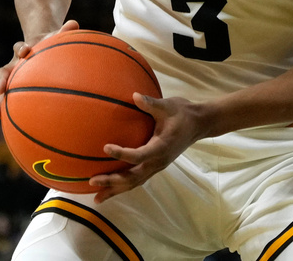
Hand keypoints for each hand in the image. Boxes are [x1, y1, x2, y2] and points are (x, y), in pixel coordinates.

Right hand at [0, 20, 78, 119]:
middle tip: (0, 89)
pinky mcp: (11, 87)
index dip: (21, 48)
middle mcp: (14, 63)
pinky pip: (6, 98)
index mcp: (25, 49)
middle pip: (4, 71)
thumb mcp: (56, 35)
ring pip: (1, 89)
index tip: (23, 52)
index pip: (20, 47)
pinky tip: (1, 122)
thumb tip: (74, 23)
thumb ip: (64, 31)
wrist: (36, 44)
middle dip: (1, 80)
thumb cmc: (50, 42)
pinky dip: (3, 108)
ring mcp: (11, 76)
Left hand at [89, 94, 204, 203]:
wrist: (199, 123)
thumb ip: (151, 104)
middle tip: (93, 181)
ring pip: (135, 183)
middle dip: (113, 181)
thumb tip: (134, 96)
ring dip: (116, 190)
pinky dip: (124, 186)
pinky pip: (138, 180)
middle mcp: (159, 161)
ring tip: (97, 198)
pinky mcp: (156, 166)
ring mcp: (158, 166)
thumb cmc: (183, 112)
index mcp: (161, 147)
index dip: (122, 154)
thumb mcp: (168, 105)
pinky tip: (111, 189)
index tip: (105, 147)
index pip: (139, 155)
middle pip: (133, 177)